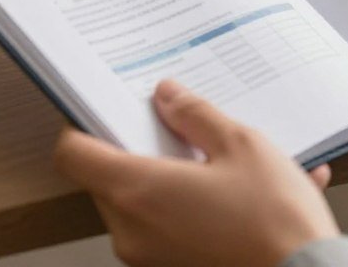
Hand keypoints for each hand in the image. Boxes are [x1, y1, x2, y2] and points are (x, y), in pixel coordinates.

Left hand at [54, 80, 338, 266]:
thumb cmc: (273, 220)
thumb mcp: (239, 144)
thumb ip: (195, 115)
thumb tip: (168, 96)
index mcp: (138, 191)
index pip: (74, 154)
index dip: (82, 124)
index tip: (103, 107)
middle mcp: (133, 230)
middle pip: (109, 176)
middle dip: (139, 146)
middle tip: (177, 125)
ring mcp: (151, 256)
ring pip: (141, 200)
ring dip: (172, 175)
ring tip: (223, 158)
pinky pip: (170, 225)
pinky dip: (195, 203)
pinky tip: (243, 188)